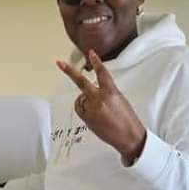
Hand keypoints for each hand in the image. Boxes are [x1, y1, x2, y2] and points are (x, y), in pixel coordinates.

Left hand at [56, 50, 146, 164]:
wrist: (128, 137)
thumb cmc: (127, 119)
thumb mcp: (120, 99)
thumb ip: (106, 92)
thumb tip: (93, 92)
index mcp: (111, 92)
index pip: (102, 73)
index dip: (96, 62)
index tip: (91, 53)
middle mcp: (100, 99)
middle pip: (81, 82)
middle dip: (70, 72)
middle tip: (60, 63)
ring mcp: (92, 109)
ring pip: (80, 99)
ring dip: (85, 101)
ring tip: (99, 112)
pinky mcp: (87, 119)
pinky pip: (80, 109)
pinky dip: (84, 109)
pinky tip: (94, 116)